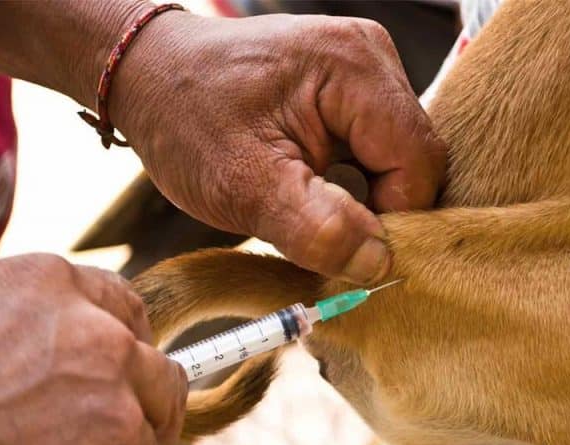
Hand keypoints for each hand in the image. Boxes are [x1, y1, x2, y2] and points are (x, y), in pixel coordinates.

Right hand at [0, 255, 186, 444]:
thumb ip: (33, 313)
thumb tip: (80, 318)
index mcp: (50, 288)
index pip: (124, 304)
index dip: (121, 335)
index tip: (119, 356)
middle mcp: (100, 341)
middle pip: (158, 369)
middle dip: (136, 393)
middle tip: (90, 419)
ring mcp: (116, 413)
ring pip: (148, 428)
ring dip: (116, 443)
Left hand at [110, 11, 446, 283]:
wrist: (149, 75)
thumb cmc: (186, 119)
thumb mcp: (242, 184)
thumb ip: (317, 229)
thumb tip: (379, 263)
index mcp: (354, 67)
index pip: (420, 164)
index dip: (393, 218)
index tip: (345, 248)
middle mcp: (372, 56)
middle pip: (416, 159)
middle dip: (378, 209)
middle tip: (322, 231)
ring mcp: (366, 67)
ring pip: (400, 158)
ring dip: (366, 197)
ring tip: (310, 203)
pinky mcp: (354, 85)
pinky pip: (379, 147)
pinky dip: (356, 181)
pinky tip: (317, 187)